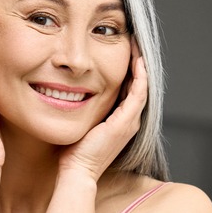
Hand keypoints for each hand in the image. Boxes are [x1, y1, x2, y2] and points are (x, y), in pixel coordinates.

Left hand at [58, 38, 147, 180]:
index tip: (123, 50)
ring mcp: (129, 122)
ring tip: (137, 45)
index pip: (129, 89)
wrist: (77, 171)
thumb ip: (82, 108)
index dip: (129, 69)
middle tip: (134, 42)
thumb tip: (69, 91)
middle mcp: (129, 121)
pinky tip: (137, 61)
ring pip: (142, 87)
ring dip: (141, 65)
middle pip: (139, 85)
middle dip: (137, 63)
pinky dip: (140, 76)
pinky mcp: (125, 122)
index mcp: (120, 121)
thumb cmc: (73, 151)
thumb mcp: (81, 123)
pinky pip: (138, 93)